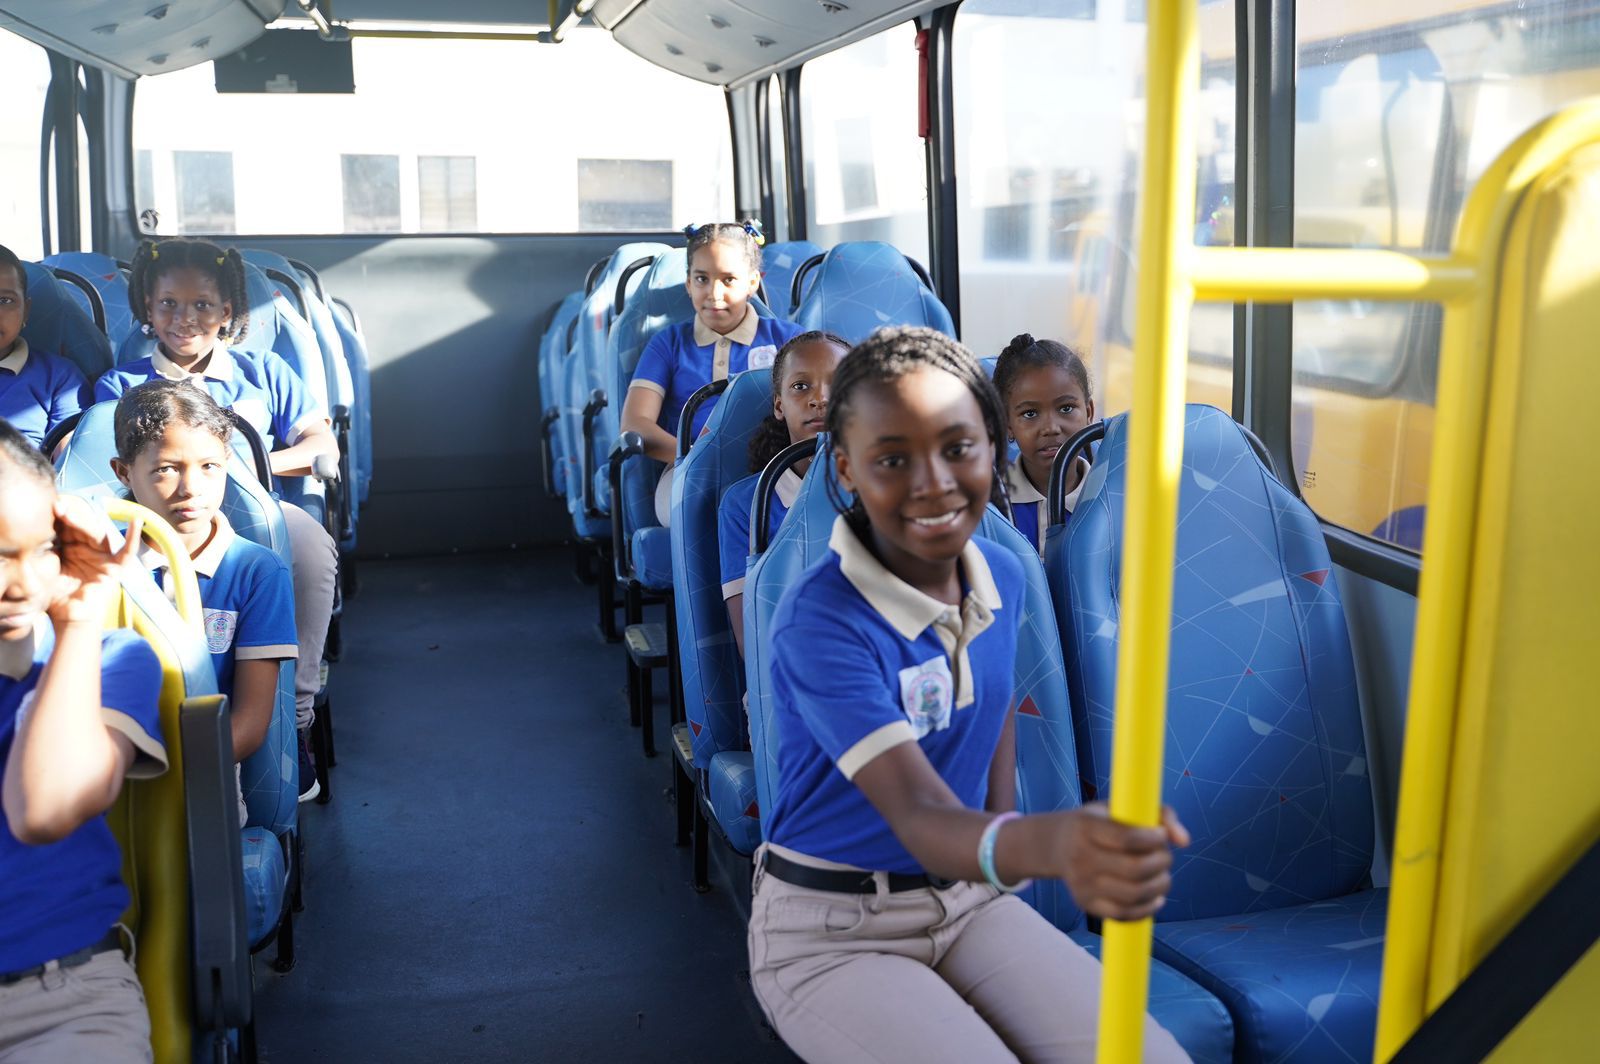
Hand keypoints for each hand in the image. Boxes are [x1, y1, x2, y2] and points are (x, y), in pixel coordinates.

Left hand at [47, 496, 140, 625]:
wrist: (69, 618)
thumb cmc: (56, 597)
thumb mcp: (46, 568)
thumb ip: (46, 550)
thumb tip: (39, 529)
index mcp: (71, 548)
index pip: (67, 527)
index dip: (59, 517)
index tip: (48, 507)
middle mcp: (89, 550)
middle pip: (82, 527)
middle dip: (69, 516)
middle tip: (56, 507)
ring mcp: (104, 557)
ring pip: (98, 535)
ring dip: (84, 523)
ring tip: (69, 513)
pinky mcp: (117, 568)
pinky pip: (127, 551)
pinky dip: (133, 537)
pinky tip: (137, 520)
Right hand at [1049, 802, 1188, 920]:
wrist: (1057, 845)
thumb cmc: (1099, 822)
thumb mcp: (1119, 806)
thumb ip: (1158, 814)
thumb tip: (1184, 841)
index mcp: (1085, 826)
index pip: (1127, 838)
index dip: (1154, 838)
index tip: (1161, 835)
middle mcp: (1079, 856)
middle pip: (1134, 869)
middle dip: (1161, 863)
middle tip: (1166, 857)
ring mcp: (1081, 884)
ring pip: (1133, 895)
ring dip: (1160, 886)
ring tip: (1163, 876)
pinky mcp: (1086, 904)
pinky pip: (1123, 915)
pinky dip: (1147, 908)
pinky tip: (1156, 897)